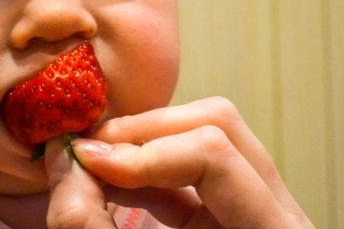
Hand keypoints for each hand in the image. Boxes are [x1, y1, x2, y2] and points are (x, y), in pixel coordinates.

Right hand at [46, 97, 313, 227]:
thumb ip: (89, 223)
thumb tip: (64, 156)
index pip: (215, 155)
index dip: (146, 152)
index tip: (89, 163)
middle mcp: (279, 211)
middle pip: (217, 125)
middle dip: (143, 131)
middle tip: (87, 153)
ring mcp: (260, 206)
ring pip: (207, 132)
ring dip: (142, 140)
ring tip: (94, 162)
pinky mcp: (230, 211)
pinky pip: (191, 166)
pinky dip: (144, 164)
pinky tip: (109, 176)